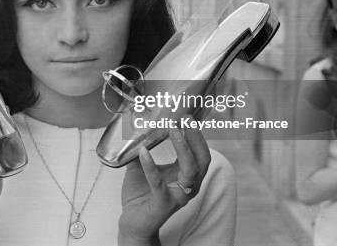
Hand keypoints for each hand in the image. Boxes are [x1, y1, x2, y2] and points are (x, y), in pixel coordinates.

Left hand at [118, 128, 210, 242]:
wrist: (133, 222)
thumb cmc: (141, 193)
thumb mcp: (142, 165)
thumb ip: (142, 147)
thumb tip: (135, 124)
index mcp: (187, 175)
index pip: (200, 152)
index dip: (197, 134)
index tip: (187, 115)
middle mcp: (189, 186)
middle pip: (203, 159)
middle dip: (196, 137)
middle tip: (185, 119)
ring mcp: (178, 196)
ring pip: (190, 171)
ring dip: (182, 148)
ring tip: (172, 130)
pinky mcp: (163, 204)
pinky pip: (159, 184)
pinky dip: (151, 166)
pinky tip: (144, 152)